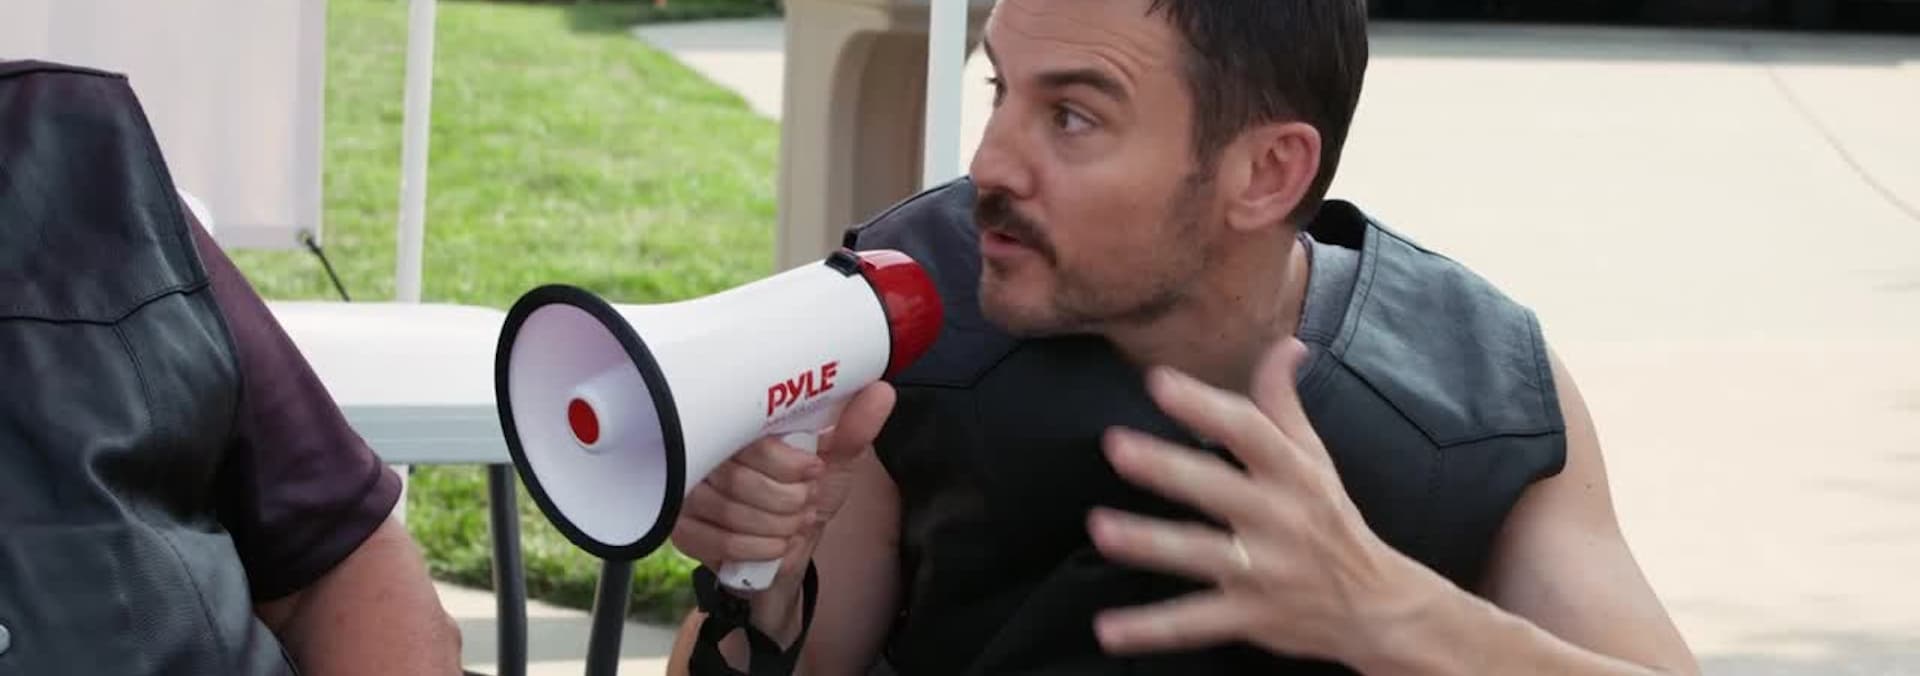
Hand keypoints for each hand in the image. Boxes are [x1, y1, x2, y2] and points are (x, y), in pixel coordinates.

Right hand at [669, 382, 896, 590]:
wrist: (785, 548)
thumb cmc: (804, 494)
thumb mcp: (834, 461)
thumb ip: (852, 429)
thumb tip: (880, 392)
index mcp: (738, 425)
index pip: (751, 441)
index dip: (789, 464)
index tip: (813, 471)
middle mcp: (704, 451)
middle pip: (740, 480)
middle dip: (787, 502)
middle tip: (805, 504)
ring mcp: (687, 491)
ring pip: (731, 512)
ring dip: (776, 527)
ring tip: (791, 523)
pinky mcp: (682, 528)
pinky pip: (718, 541)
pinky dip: (757, 548)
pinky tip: (774, 546)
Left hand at [1087, 338, 1435, 663]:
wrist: (1377, 606)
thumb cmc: (1331, 521)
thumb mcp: (1315, 459)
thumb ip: (1283, 404)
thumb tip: (1286, 344)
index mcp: (1291, 473)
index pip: (1248, 430)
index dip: (1204, 406)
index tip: (1159, 382)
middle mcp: (1277, 518)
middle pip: (1217, 489)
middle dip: (1167, 468)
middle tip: (1115, 446)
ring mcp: (1264, 570)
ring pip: (1200, 554)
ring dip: (1149, 543)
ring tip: (1100, 530)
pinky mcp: (1250, 616)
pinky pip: (1194, 623)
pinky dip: (1150, 630)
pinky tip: (1108, 629)